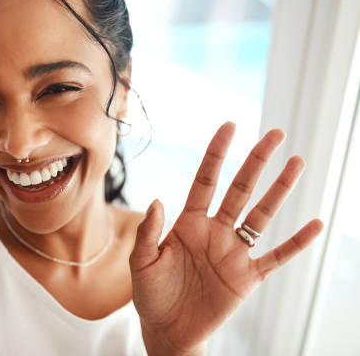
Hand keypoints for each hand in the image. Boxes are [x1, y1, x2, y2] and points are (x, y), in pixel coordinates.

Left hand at [129, 122, 322, 355]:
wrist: (167, 329)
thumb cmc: (150, 293)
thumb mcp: (141, 262)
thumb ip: (148, 232)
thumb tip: (157, 201)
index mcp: (188, 223)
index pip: (205, 180)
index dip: (217, 154)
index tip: (230, 126)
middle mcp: (215, 231)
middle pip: (239, 189)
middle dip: (256, 162)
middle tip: (275, 134)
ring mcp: (233, 253)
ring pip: (261, 215)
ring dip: (279, 190)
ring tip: (296, 163)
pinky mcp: (247, 278)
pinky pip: (277, 257)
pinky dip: (296, 243)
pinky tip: (315, 224)